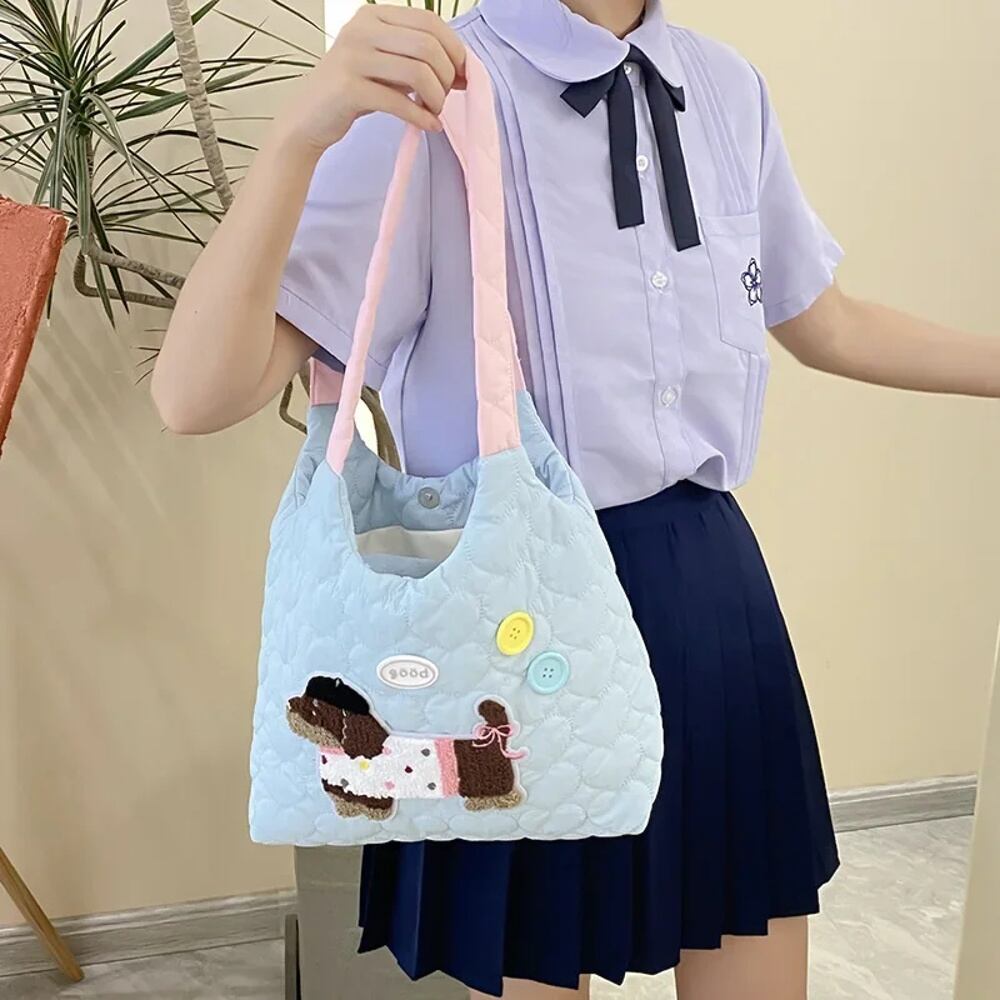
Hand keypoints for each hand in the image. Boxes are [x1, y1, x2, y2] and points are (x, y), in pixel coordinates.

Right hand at [277, 5, 465, 152]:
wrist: (309, 118)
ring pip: (418, 73)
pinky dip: (422, 117)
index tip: (461, 76)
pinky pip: (400, 102)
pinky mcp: (349, 89)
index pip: (429, 22)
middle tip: (444, 98)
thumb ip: (417, 61)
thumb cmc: (353, 91)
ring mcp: (353, 57)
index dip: (454, 50)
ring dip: (436, 98)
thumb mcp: (386, 65)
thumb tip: (463, 72)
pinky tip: (429, 126)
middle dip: (446, 76)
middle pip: (428, 46)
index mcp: (373, 14)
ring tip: (434, 112)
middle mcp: (361, 29)